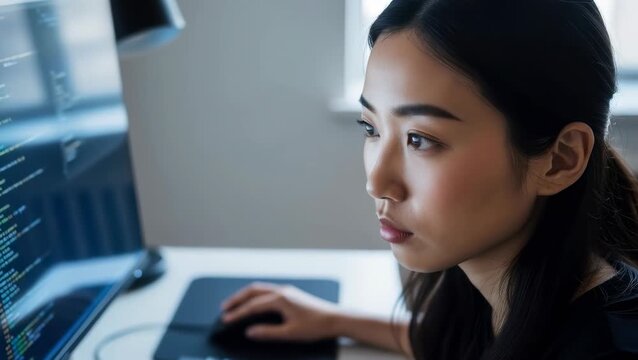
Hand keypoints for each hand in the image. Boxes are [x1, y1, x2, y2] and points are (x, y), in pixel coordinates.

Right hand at [220, 282, 341, 341]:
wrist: (335, 319)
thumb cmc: (316, 326)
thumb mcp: (290, 334)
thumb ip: (268, 332)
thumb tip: (250, 331)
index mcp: (281, 299)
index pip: (253, 305)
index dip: (238, 313)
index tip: (226, 319)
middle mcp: (282, 291)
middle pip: (253, 291)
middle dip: (237, 299)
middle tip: (224, 308)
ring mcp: (287, 291)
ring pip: (260, 289)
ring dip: (246, 295)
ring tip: (235, 304)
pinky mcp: (291, 294)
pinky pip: (267, 291)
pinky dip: (256, 295)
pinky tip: (254, 303)